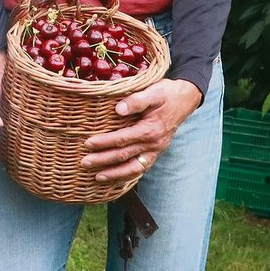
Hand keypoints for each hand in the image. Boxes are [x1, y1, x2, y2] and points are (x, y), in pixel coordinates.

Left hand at [78, 78, 202, 181]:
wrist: (185, 99)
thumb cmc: (166, 94)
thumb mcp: (153, 91)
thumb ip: (137, 100)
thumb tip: (118, 109)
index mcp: (150, 130)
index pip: (122, 139)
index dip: (104, 142)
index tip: (87, 143)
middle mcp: (153, 144)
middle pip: (124, 156)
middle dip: (103, 160)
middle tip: (84, 163)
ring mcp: (155, 151)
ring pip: (134, 168)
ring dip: (115, 174)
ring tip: (97, 177)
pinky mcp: (155, 152)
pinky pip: (141, 168)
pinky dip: (128, 175)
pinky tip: (115, 178)